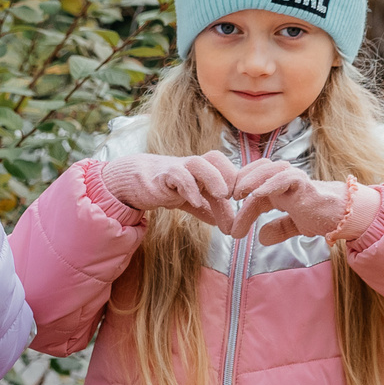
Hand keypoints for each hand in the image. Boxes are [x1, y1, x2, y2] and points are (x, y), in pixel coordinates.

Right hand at [99, 152, 237, 226]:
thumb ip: (209, 210)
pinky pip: (178, 175)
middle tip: (239, 196)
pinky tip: (195, 201)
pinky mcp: (163, 174)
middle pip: (216, 158)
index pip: (226, 168)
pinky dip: (189, 187)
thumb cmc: (166, 188)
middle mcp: (193, 165)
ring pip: (200, 163)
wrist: (135, 182)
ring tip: (223, 195)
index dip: (241, 180)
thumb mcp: (191, 201)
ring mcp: (178, 167)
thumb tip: (229, 226)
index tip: (249, 201)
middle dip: (230, 175)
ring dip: (214, 178)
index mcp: (203, 170)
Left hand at [229, 160, 365, 243]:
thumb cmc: (322, 217)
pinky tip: (256, 194)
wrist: (346, 216)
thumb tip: (261, 238)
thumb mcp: (296, 226)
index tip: (230, 232)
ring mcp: (293, 180)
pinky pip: (285, 177)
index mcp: (277, 191)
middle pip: (253, 174)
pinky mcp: (304, 183)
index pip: (251, 195)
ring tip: (236, 195)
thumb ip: (279, 229)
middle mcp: (282, 182)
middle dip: (236, 184)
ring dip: (250, 180)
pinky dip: (269, 183)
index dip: (239, 212)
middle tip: (223, 202)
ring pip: (267, 169)